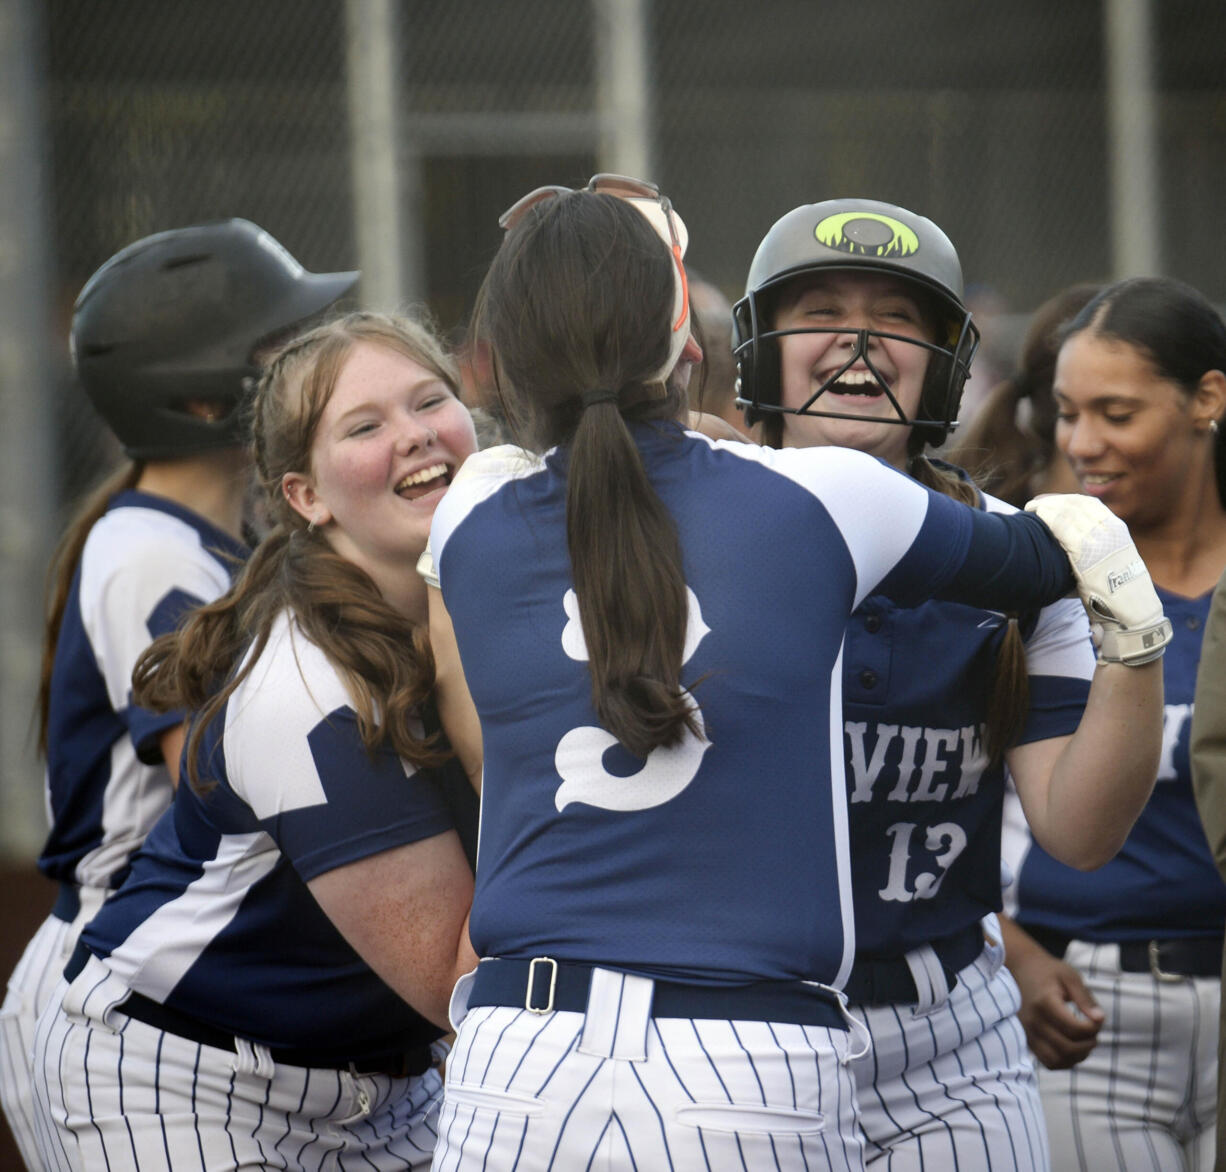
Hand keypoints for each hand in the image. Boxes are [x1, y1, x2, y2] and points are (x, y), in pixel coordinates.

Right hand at [1011, 945, 1103, 1069]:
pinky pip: (1049, 1062)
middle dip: (1088, 1044)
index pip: (1074, 1029)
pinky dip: (1065, 1060)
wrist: (1020, 969)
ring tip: (1084, 1040)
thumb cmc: (1049, 971)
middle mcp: (1033, 1021)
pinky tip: (1072, 1046)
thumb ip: (1085, 998)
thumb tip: (1099, 1019)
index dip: (1093, 1028)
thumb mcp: (1070, 976)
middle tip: (1093, 1031)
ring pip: (1057, 1060)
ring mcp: (1028, 1032)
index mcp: (1044, 1002)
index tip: (1097, 1018)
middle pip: (1068, 1048)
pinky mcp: (1027, 1040)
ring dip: (1077, 1056)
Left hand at [1024, 493, 1171, 664]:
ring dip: (1047, 507)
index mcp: (1117, 530)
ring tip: (1031, 509)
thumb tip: (1074, 543)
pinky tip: (1036, 518)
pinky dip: (1047, 518)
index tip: (1049, 501)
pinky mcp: (1086, 551)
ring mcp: (1099, 539)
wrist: (1129, 610)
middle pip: (1076, 504)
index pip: (1089, 504)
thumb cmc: (1115, 592)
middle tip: (1035, 504)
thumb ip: (1097, 548)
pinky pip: (1062, 526)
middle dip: (1053, 501)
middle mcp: (1110, 530)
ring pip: (1067, 512)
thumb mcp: (1111, 562)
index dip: (1067, 499)